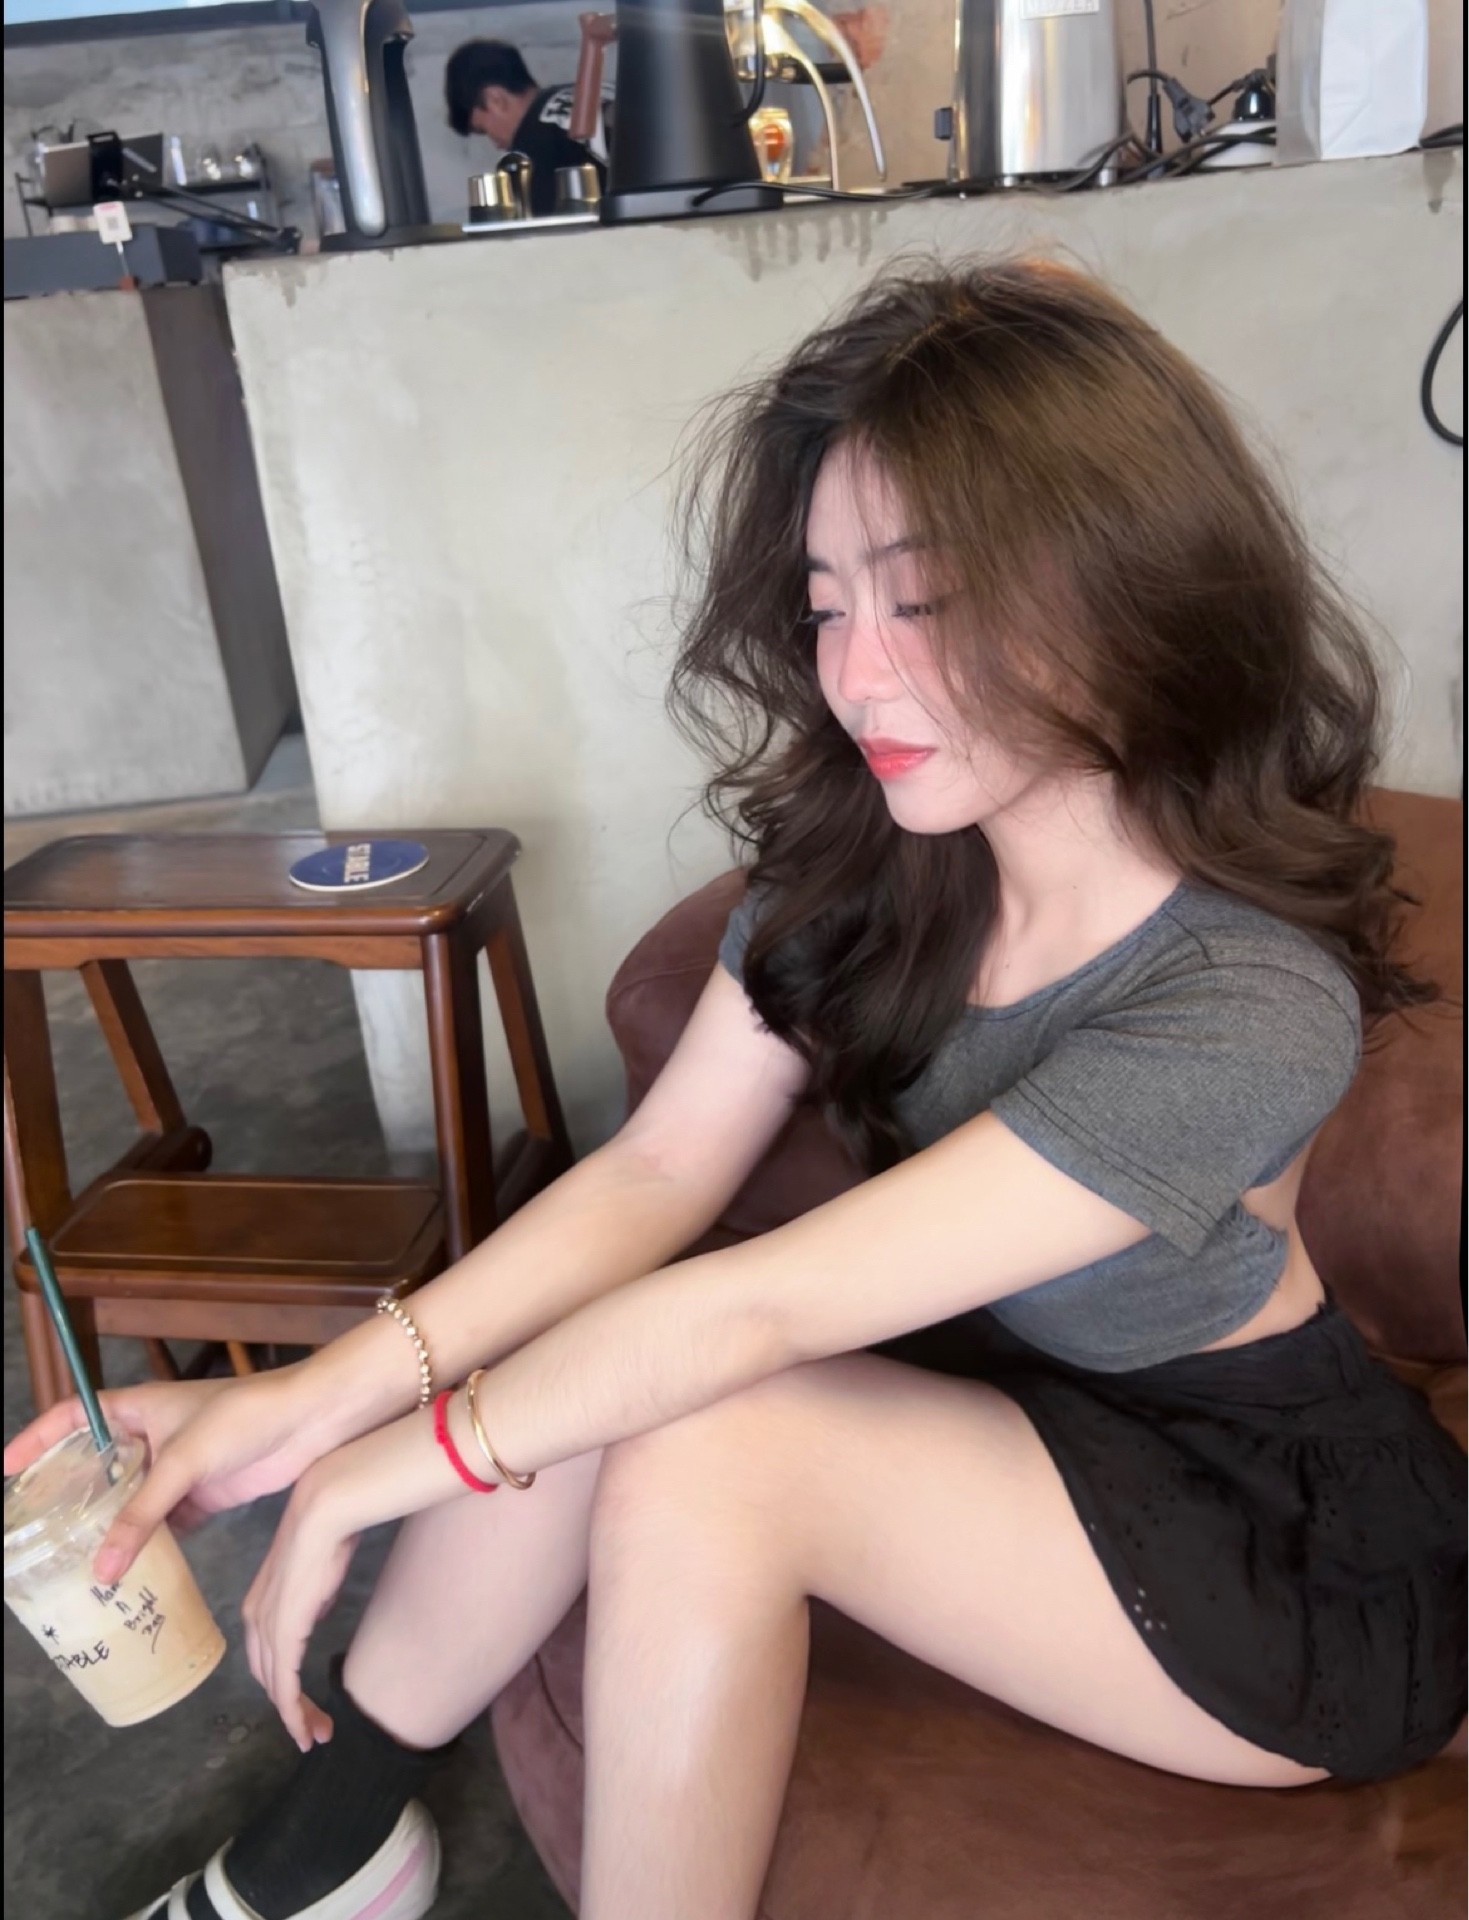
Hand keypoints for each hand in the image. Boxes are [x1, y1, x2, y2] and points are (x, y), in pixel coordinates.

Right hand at [3, 1367, 325, 1584]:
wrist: (310, 1423)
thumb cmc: (245, 1417)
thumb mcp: (183, 1460)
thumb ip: (141, 1514)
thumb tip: (101, 1569)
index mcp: (137, 1408)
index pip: (70, 1417)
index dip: (35, 1440)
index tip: (4, 1470)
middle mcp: (150, 1437)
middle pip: (95, 1469)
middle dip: (68, 1501)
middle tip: (37, 1537)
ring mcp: (175, 1468)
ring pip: (128, 1503)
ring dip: (109, 1531)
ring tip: (75, 1568)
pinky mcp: (200, 1495)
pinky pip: (161, 1525)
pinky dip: (146, 1547)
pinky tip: (129, 1574)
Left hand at [242, 1467, 358, 1750]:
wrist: (328, 1507)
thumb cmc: (330, 1526)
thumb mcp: (317, 1568)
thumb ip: (311, 1594)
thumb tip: (315, 1612)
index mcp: (259, 1601)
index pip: (268, 1654)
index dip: (284, 1683)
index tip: (307, 1704)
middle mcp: (255, 1617)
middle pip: (268, 1676)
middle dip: (291, 1707)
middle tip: (316, 1730)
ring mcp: (268, 1625)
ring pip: (276, 1686)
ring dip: (295, 1716)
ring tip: (317, 1735)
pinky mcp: (284, 1631)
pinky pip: (285, 1683)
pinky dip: (292, 1712)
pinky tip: (304, 1729)